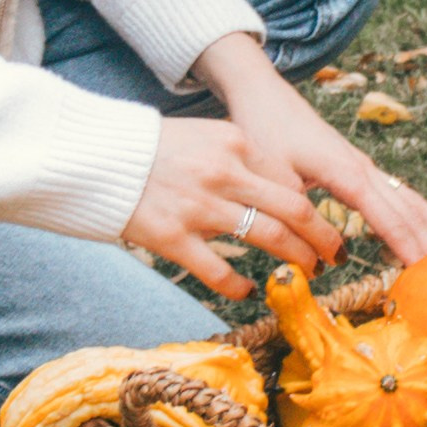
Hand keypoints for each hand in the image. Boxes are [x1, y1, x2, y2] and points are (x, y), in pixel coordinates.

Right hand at [124, 116, 342, 301]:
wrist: (92, 154)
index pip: (291, 180)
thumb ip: (238, 157)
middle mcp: (224, 173)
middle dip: (322, 237)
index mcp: (234, 143)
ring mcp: (199, 207)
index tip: (322, 224)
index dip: (314, 208)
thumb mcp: (202, 135)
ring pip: (268, 238)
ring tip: (306, 273)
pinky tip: (248, 291)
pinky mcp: (172, 238)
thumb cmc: (149, 147)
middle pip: (294, 209)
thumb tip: (276, 188)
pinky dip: (240, 286)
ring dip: (295, 259)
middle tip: (334, 256)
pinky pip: (220, 271)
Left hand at [191, 32, 426, 271]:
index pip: (386, 215)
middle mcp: (364, 169)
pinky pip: (399, 195)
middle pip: (406, 210)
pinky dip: (420, 214)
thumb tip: (324, 255)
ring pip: (409, 200)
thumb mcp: (274, 175)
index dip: (408, 244)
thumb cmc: (265, 131)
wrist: (263, 94)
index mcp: (346, 172)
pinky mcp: (361, 168)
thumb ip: (298, 214)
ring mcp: (365, 167)